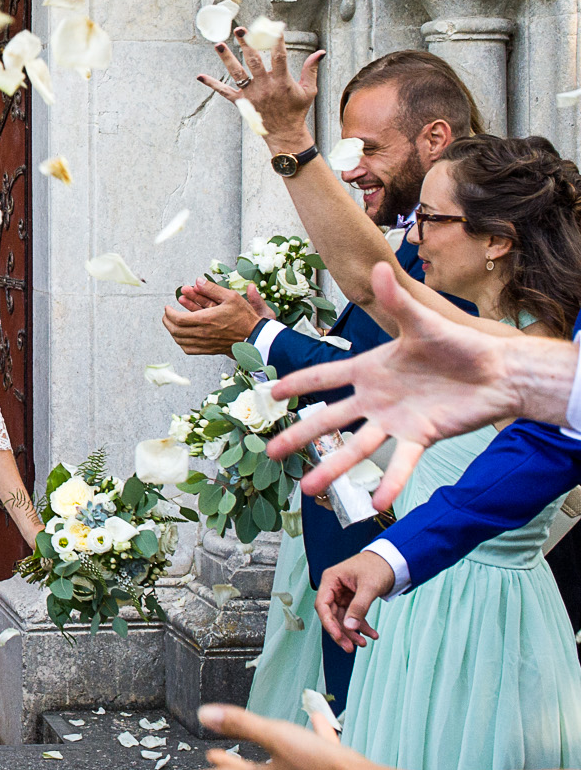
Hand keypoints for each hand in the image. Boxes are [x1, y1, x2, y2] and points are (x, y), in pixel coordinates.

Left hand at [162, 280, 271, 354]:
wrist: (256, 336)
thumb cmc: (245, 317)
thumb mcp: (230, 297)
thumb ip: (212, 289)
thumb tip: (197, 280)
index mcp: (206, 319)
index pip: (178, 319)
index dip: (169, 313)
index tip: (167, 307)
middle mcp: (203, 333)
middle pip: (175, 330)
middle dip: (167, 321)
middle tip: (166, 315)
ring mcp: (205, 344)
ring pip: (180, 341)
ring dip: (172, 331)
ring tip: (171, 323)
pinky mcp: (209, 350)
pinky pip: (189, 350)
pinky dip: (181, 343)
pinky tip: (181, 336)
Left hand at [170, 702, 362, 769]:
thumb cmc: (321, 767)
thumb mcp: (275, 736)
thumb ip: (240, 724)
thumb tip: (205, 714)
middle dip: (227, 768)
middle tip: (211, 762)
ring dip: (263, 759)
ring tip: (256, 749)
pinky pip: (309, 762)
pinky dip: (308, 744)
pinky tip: (317, 723)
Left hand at [197, 25, 320, 152]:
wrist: (284, 133)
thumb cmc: (297, 111)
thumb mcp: (308, 90)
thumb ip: (311, 70)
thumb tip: (320, 52)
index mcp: (282, 81)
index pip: (280, 56)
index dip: (278, 41)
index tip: (275, 27)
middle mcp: (265, 86)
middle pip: (254, 61)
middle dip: (247, 44)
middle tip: (240, 29)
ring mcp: (251, 94)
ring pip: (237, 73)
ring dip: (227, 59)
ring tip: (218, 44)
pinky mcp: (242, 102)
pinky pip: (225, 92)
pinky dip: (212, 84)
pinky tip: (200, 76)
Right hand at [268, 262, 520, 506]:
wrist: (499, 372)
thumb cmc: (460, 345)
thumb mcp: (423, 322)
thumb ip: (397, 302)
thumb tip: (378, 268)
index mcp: (370, 369)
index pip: (324, 377)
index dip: (296, 384)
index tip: (269, 394)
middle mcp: (376, 398)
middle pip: (329, 419)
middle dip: (298, 435)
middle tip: (271, 451)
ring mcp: (395, 420)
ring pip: (356, 447)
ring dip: (333, 467)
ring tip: (308, 487)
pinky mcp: (421, 436)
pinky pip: (401, 461)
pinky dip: (390, 481)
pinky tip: (377, 501)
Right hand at [314, 550, 394, 651]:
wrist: (391, 561)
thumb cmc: (377, 566)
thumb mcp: (369, 587)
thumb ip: (359, 607)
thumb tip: (350, 626)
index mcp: (331, 580)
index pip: (322, 605)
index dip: (328, 623)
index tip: (337, 636)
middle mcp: (334, 588)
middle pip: (331, 615)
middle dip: (341, 632)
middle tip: (349, 646)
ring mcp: (342, 595)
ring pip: (342, 619)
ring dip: (352, 632)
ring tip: (363, 643)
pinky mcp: (352, 600)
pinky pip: (353, 616)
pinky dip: (362, 626)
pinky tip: (372, 634)